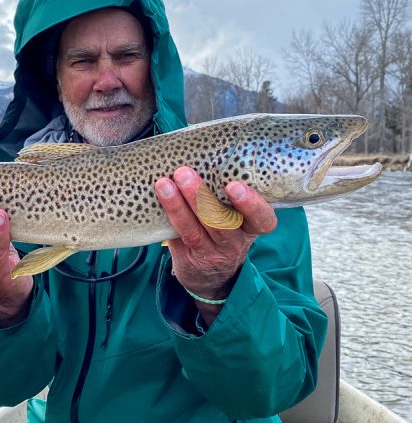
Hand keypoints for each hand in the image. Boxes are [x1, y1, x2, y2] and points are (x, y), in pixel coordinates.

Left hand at [155, 167, 276, 322]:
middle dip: (201, 197)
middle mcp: (236, 242)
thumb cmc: (224, 228)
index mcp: (252, 226)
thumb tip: (206, 148)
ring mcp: (213, 252)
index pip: (263, 219)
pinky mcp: (190, 258)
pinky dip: (170, 216)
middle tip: (184, 173)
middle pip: (222, 221)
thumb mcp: (236, 216)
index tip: (234, 186)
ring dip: (178, 204)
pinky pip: (180, 236)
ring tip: (164, 183)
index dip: (251, 205)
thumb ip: (228, 192)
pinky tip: (160, 198)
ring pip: (196, 229)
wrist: (210, 275)